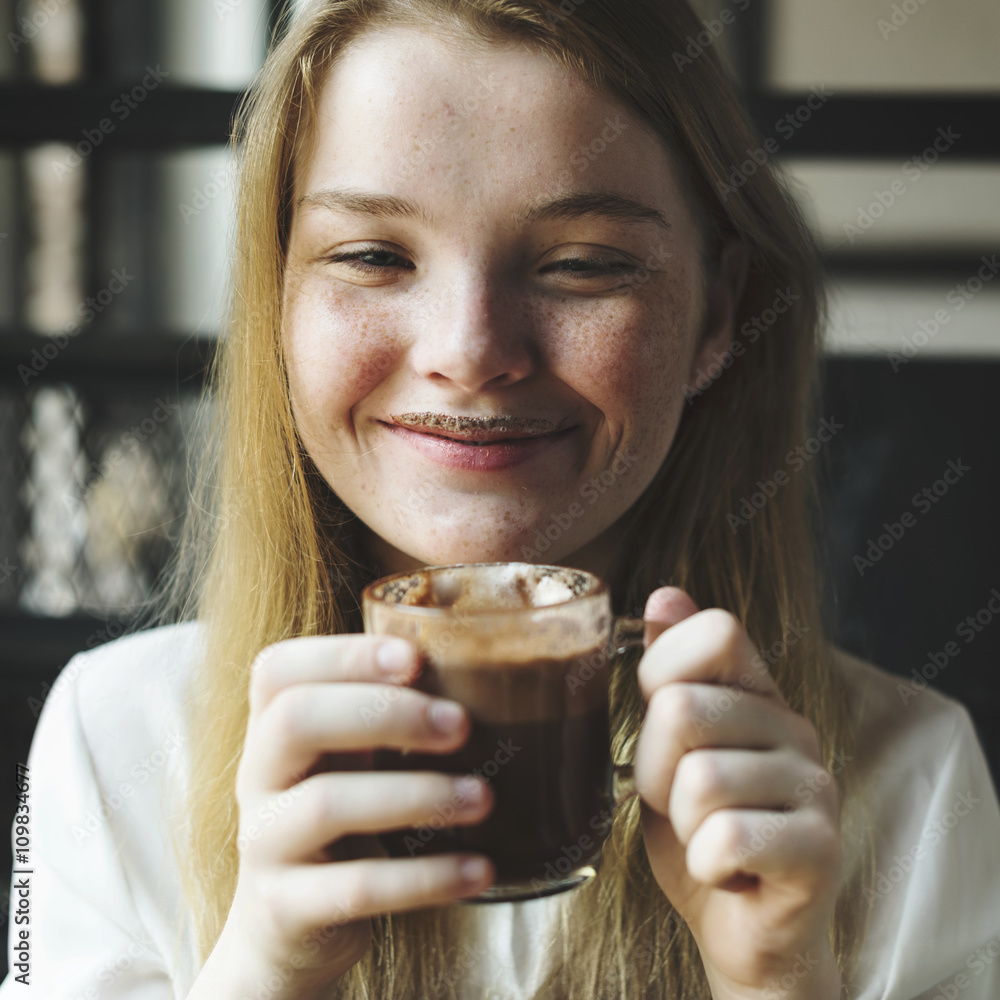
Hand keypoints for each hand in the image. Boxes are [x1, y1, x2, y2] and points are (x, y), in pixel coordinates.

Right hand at [211, 635, 494, 998]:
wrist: (288, 929)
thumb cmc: (342, 813)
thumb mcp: (351, 756)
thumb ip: (387, 713)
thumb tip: (486, 671)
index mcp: (271, 726)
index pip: (279, 669)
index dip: (343, 655)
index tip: (415, 657)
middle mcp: (257, 776)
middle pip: (296, 719)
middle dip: (386, 713)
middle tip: (460, 725)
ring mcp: (264, 843)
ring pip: (327, 803)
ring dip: (417, 795)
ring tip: (483, 798)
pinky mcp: (286, 908)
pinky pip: (357, 887)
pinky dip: (426, 877)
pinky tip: (479, 869)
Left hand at [633, 588, 840, 999]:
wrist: (739, 928)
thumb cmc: (698, 827)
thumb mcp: (669, 747)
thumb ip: (670, 673)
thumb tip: (665, 595)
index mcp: (757, 692)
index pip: (715, 630)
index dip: (662, 670)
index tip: (659, 718)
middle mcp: (795, 727)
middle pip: (683, 710)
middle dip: (654, 769)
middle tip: (679, 802)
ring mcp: (816, 786)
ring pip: (698, 780)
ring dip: (680, 824)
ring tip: (706, 835)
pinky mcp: (821, 848)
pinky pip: (725, 838)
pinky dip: (703, 863)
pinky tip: (727, 869)